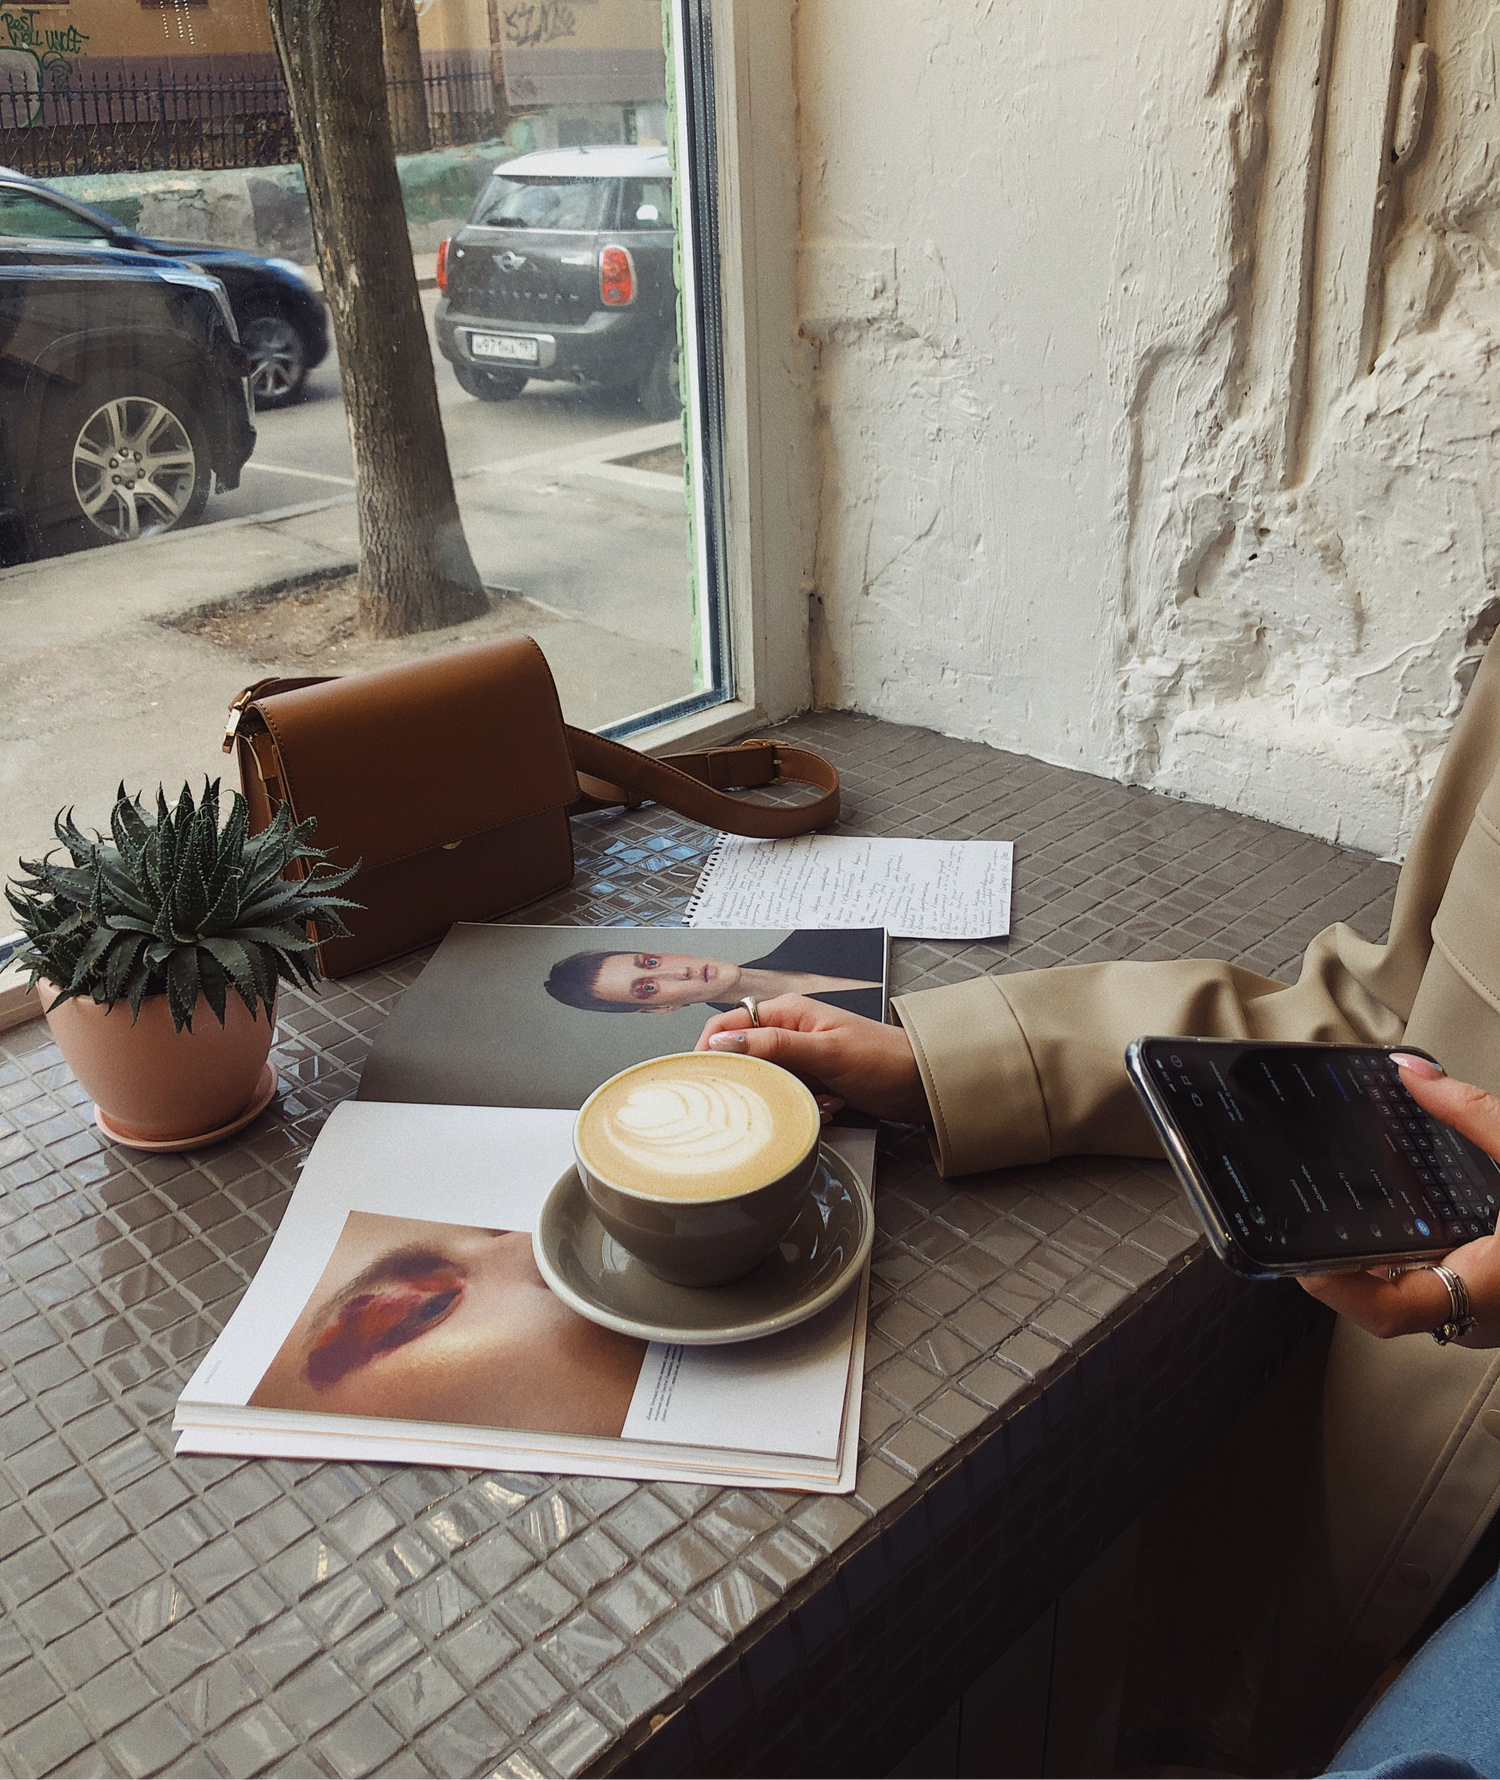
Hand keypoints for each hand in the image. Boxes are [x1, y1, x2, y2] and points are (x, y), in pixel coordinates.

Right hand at [695, 996, 930, 1124]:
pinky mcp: (813, 1081)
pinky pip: (789, 1095)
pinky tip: (830, 1107)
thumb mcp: (826, 1051)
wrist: (923, 1084)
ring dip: (784, 1096)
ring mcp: (801, 1058)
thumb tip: (723, 1044)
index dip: (710, 1049)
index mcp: (787, 1012)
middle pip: (743, 1057)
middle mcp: (789, 1032)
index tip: (703, 1078)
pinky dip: (804, 1106)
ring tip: (816, 1101)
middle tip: (765, 1099)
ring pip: (766, 1081)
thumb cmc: (882, 1059)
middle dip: (754, 1081)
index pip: (728, 1025)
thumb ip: (774, 1046)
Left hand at [1299, 1056, 1499, 1345]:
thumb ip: (1473, 1114)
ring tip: (1342, 1213)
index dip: (1333, 1288)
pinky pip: (1443, 1292)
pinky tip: (1406, 1221)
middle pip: (1388, 1304)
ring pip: (1416, 1300)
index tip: (1295, 1256)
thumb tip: (1411, 1074)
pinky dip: (1417, 1259)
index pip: (1388, 1312)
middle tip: (1303, 1221)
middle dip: (1346, 1265)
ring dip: (1382, 1261)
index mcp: (1493, 1290)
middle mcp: (1487, 1320)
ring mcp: (1494, 1322)